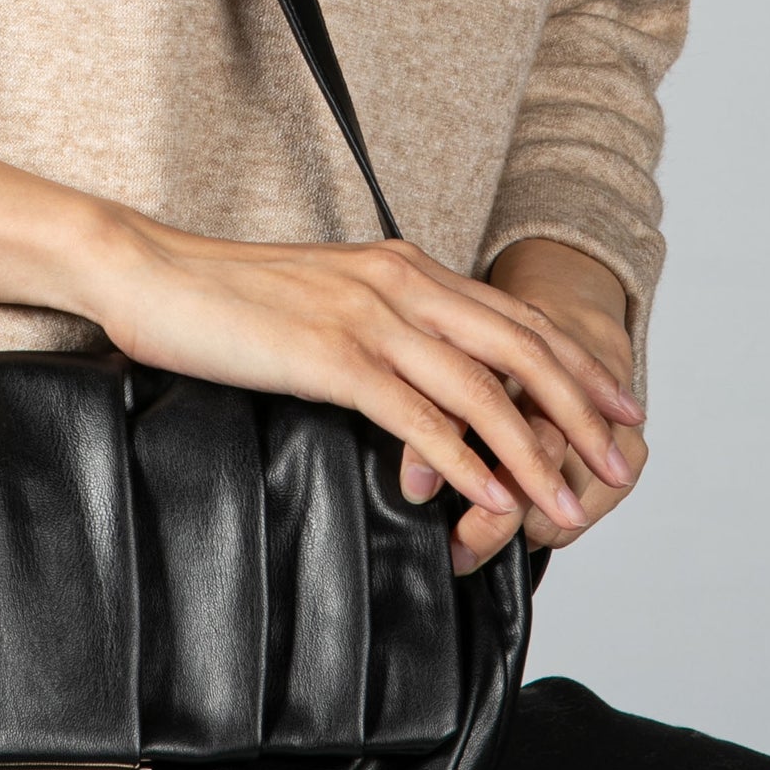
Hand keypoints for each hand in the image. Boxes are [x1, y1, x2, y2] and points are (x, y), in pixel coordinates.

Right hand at [79, 212, 643, 563]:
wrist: (150, 270)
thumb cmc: (225, 296)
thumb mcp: (321, 297)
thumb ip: (376, 322)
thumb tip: (414, 374)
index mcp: (402, 266)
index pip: (512, 315)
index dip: (573, 362)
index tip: (616, 404)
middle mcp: (399, 282)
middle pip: (519, 348)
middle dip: (579, 409)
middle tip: (619, 460)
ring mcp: (368, 317)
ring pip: (480, 390)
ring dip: (534, 453)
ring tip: (567, 503)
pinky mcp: (332, 356)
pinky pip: (417, 416)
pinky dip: (464, 461)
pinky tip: (490, 497)